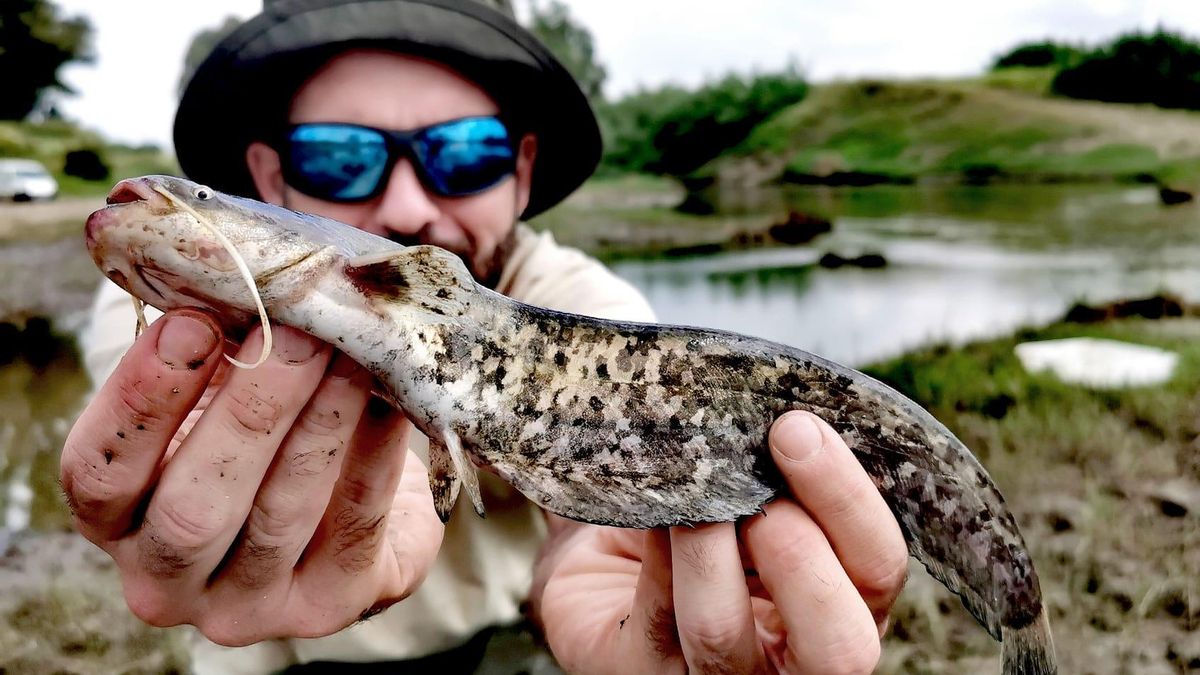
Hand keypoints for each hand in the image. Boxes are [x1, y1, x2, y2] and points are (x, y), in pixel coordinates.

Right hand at [60, 309, 443, 644]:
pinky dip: (374, 454)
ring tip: (351, 353)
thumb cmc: (262, 431)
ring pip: (279, 518)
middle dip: (249, 411)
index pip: (100, 474)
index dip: (142, 399)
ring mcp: (249, 606)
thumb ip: (215, 356)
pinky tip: (390, 397)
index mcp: (119, 524)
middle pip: (193, 508)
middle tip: (296, 330)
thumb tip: (247, 280)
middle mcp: (170, 581)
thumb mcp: (218, 396)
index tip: (191, 322)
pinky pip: (356, 525)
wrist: (345, 498)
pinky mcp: (329, 607)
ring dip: (319, 424)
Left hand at [531, 411, 907, 673]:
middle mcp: (795, 655)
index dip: (849, 500)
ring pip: (726, 636)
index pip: (879, 566)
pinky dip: (654, 558)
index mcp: (841, 600)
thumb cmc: (691, 512)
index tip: (797, 427)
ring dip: (707, 551)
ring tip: (693, 499)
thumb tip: (754, 410)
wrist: (599, 558)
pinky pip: (654, 624)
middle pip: (844, 643)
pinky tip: (652, 513)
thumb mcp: (741, 482)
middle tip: (761, 489)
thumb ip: (764, 463)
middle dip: (803, 556)